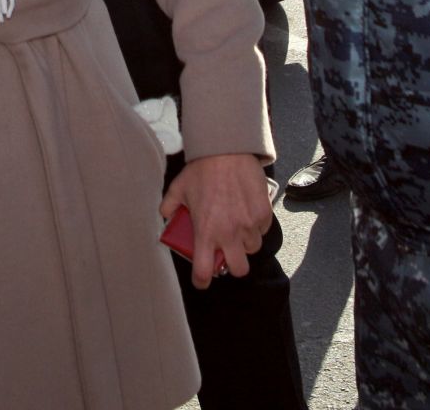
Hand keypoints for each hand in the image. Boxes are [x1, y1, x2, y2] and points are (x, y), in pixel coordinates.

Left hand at [160, 153, 271, 288]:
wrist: (227, 150)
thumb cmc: (202, 169)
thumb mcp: (178, 189)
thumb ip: (169, 206)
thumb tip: (165, 215)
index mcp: (206, 233)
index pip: (204, 272)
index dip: (203, 280)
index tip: (203, 278)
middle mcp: (229, 233)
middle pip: (238, 269)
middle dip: (234, 265)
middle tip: (229, 252)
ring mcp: (248, 224)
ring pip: (253, 248)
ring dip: (246, 241)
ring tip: (240, 227)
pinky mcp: (263, 212)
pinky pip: (264, 228)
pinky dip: (258, 225)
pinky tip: (250, 213)